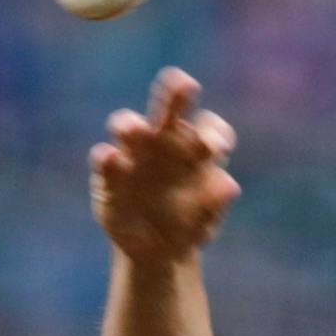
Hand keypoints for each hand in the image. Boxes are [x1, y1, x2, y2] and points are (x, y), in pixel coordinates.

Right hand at [90, 67, 239, 266]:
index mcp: (197, 150)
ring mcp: (134, 153)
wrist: (154, 252)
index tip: (219, 149)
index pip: (210, 128)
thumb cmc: (186, 228)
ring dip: (130, 124)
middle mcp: (166, 142)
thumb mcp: (204, 224)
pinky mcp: (108, 174)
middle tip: (184, 83)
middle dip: (176, 92)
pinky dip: (106, 157)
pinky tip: (110, 158)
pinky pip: (105, 158)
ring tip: (134, 130)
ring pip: (129, 124)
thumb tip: (230, 186)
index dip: (215, 133)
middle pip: (171, 107)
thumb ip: (215, 204)